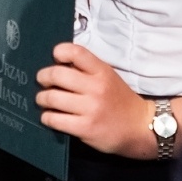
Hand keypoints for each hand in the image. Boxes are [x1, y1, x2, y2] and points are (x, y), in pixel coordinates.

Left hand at [34, 43, 153, 157]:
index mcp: (102, 72)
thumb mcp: (108, 77)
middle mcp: (96, 88)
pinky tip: (49, 116)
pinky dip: (47, 117)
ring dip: (41, 98)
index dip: (60, 51)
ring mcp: (90, 109)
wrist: (140, 128)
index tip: (55, 57)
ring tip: (42, 100)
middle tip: (42, 80)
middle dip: (43, 77)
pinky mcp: (85, 128)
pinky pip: (55, 120)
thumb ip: (87, 69)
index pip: (76, 52)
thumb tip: (57, 63)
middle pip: (57, 74)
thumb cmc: (120, 100)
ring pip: (51, 98)